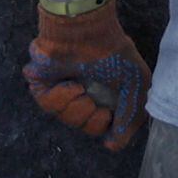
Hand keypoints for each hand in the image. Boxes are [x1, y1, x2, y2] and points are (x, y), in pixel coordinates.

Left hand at [26, 0, 148, 149]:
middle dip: (92, 119)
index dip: (105, 126)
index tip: (110, 115)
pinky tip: (70, 84)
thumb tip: (112, 146)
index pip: (101, 127)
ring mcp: (61, 90)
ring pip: (65, 119)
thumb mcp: (136, 87)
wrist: (87, 31)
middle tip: (97, 104)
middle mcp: (83, 94)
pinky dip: (61, 97)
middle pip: (84, 127)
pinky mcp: (41, 84)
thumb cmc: (113, 54)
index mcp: (105, 94)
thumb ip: (130, 119)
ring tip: (83, 87)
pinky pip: (47, 105)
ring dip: (77, 106)